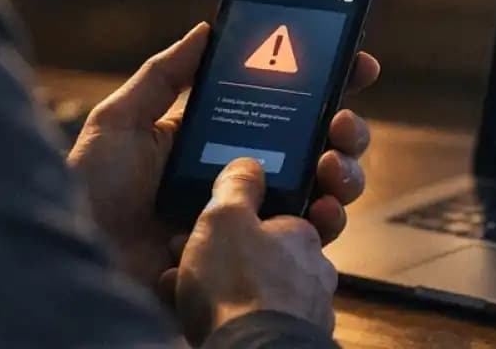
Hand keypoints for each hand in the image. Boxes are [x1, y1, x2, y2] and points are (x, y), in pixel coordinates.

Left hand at [67, 23, 378, 290]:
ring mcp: (255, 215)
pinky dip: (329, 220)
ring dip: (345, 171)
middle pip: (317, 145)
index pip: (282, 104)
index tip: (355, 63)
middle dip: (346, 128)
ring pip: (324, 188)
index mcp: (219, 138)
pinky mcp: (256, 255)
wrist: (86, 257)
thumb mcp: (118, 122)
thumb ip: (163, 75)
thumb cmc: (91, 191)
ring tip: (333, 164)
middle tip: (343, 122)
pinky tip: (325, 208)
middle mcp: (245, 174)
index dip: (326, 82)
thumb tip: (206, 29)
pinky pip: (307, 239)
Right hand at [173, 158, 337, 344]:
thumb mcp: (225, 218)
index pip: (279, 215)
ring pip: (258, 288)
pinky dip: (227, 315)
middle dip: (229, 255)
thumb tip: (248, 164)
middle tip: (193, 255)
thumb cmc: (240, 285)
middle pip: (266, 253)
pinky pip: (254, 319)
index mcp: (302, 234)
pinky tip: (193, 315)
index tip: (213, 223)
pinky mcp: (290, 340)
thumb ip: (237, 186)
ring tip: (182, 287)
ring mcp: (305, 310)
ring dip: (223, 285)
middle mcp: (313, 271)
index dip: (243, 217)